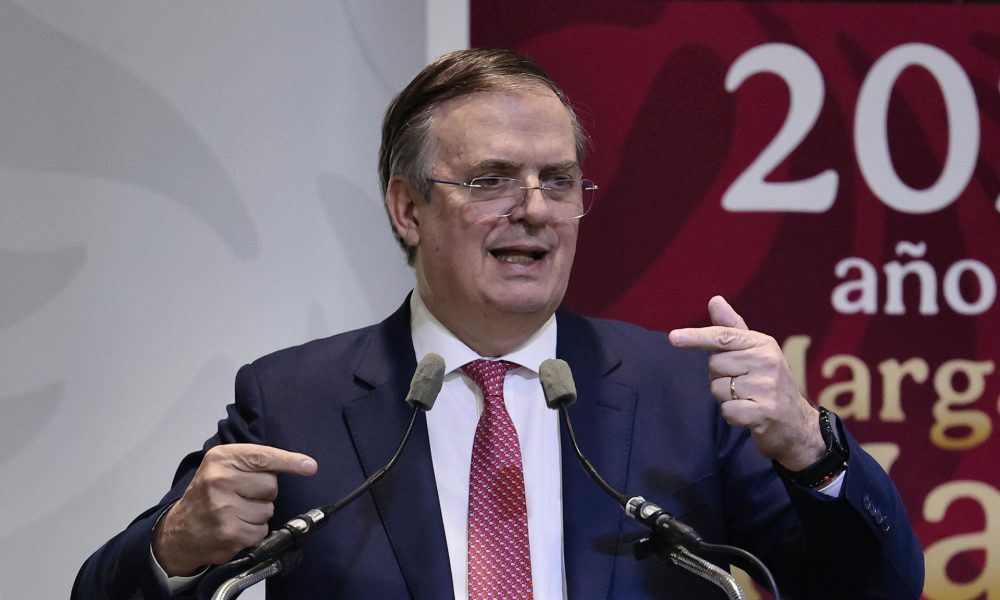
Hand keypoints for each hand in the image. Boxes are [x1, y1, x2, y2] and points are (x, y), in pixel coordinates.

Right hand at [152, 444, 316, 575]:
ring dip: (258, 514)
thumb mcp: (222, 467)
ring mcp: (224, 509)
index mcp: (220, 459)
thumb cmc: (207, 495)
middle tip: (242, 496)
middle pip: (271, 485)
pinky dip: (254, 531)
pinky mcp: (230, 533)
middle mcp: (220, 481)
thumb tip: (304, 464)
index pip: (263, 457)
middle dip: (264, 493)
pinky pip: (262, 530)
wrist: (178, 531)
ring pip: (269, 509)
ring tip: (236, 513)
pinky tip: (236, 527)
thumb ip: (253, 462)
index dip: (290, 461)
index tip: (310, 466)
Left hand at [668, 296, 823, 470]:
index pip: (723, 336)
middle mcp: (767, 361)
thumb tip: (715, 300)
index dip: (696, 337)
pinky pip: (727, 411)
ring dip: (725, 398)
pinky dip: (732, 416)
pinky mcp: (765, 412)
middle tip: (743, 384)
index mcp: (763, 343)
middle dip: (720, 377)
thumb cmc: (767, 382)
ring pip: (717, 389)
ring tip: (747, 399)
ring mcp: (768, 387)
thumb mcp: (754, 352)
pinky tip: (749, 414)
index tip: (673, 337)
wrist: (796, 423)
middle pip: (714, 365)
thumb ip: (731, 329)